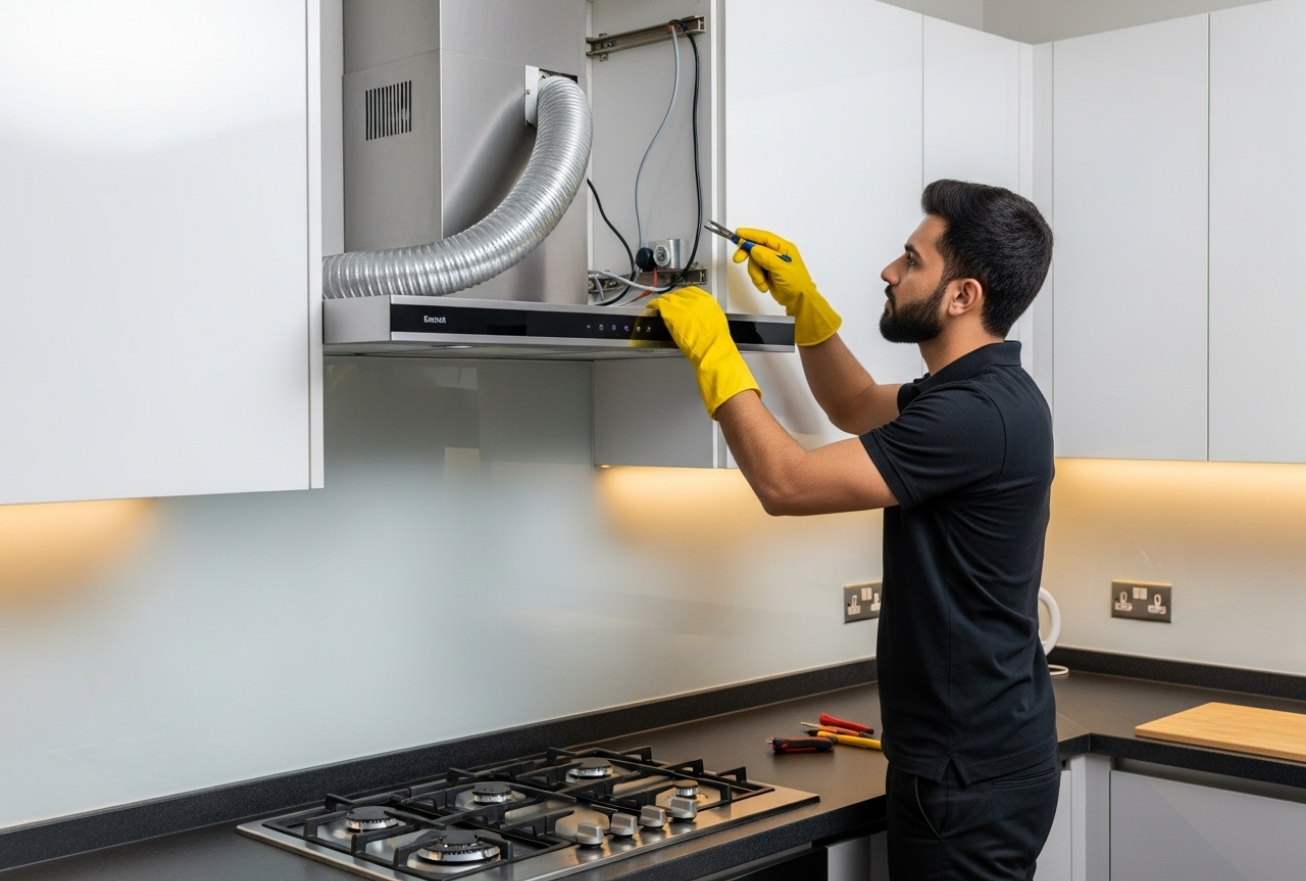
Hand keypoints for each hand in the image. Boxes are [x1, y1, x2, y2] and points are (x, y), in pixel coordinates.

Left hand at [647, 287, 759, 416]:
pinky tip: (651, 308)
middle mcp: (694, 299)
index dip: (682, 296)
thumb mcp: (715, 321)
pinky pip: (659, 304)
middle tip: (667, 305)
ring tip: (657, 307)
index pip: (691, 291)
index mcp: (707, 300)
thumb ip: (705, 314)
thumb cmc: (715, 341)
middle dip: (672, 299)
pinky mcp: (671, 313)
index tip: (679, 300)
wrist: (712, 349)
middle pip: (678, 294)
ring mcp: (682, 305)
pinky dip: (654, 305)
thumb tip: (698, 315)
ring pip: (668, 298)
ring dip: (663, 302)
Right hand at [732, 228, 841, 346]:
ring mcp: (771, 263)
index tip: (738, 233)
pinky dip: (758, 280)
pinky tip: (766, 286)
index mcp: (784, 248)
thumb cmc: (795, 284)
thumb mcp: (782, 269)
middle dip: (747, 255)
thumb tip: (754, 249)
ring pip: (754, 263)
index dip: (750, 234)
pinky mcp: (767, 273)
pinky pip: (755, 272)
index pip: (764, 237)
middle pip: (756, 249)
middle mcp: (777, 253)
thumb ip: (767, 258)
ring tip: (763, 282)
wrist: (798, 300)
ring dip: (756, 274)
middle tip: (737, 259)